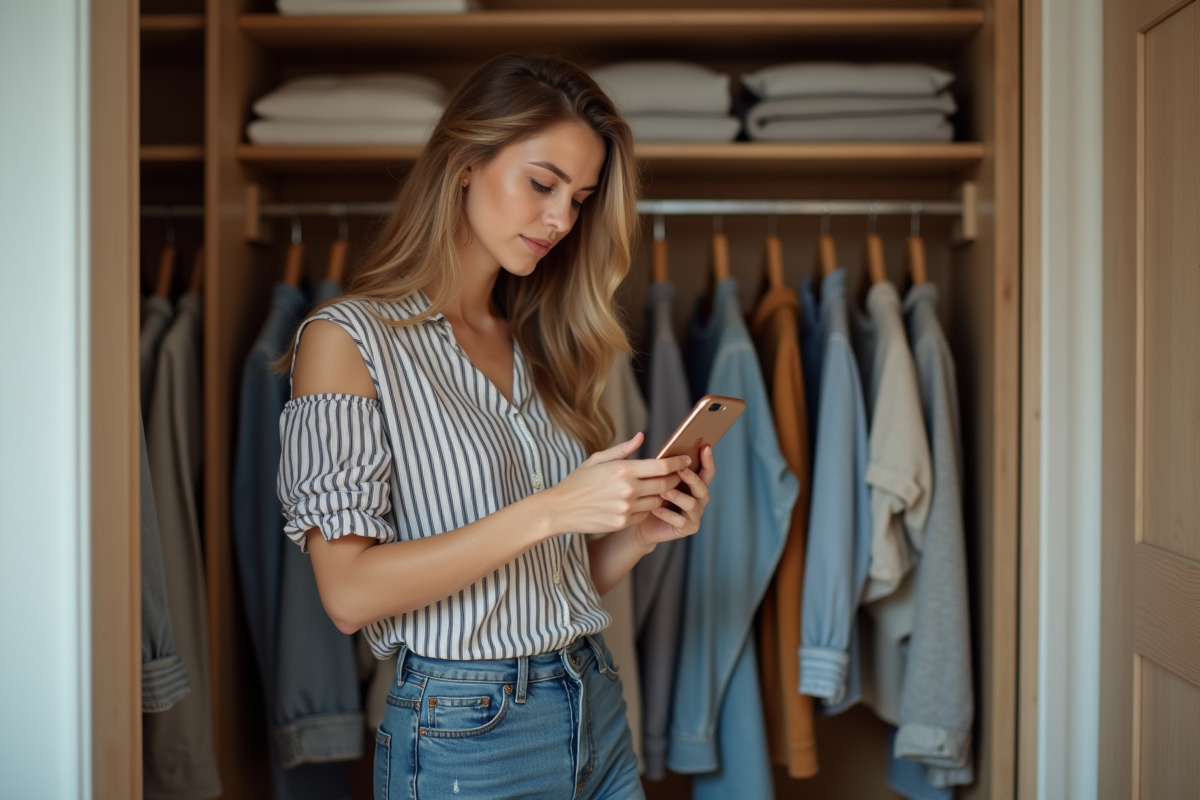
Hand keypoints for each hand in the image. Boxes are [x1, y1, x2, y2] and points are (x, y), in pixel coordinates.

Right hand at [542, 432, 692, 536]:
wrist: (560, 509)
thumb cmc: (578, 481)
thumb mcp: (597, 459)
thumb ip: (622, 449)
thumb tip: (641, 437)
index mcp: (623, 469)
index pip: (661, 466)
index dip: (677, 462)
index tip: (685, 460)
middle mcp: (627, 489)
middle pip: (665, 485)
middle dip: (674, 480)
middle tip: (677, 476)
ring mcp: (626, 508)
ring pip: (657, 501)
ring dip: (660, 495)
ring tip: (657, 489)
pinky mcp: (622, 522)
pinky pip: (644, 514)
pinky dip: (645, 508)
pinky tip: (638, 502)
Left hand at [634, 444, 715, 545]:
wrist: (641, 523)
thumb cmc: (650, 497)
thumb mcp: (656, 480)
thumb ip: (664, 469)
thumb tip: (665, 454)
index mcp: (694, 485)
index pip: (706, 471)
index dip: (708, 460)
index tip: (705, 447)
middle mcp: (699, 499)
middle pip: (702, 488)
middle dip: (692, 478)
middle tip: (681, 470)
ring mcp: (695, 515)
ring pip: (692, 504)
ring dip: (678, 496)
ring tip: (663, 491)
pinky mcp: (688, 528)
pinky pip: (681, 521)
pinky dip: (668, 514)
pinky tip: (655, 509)